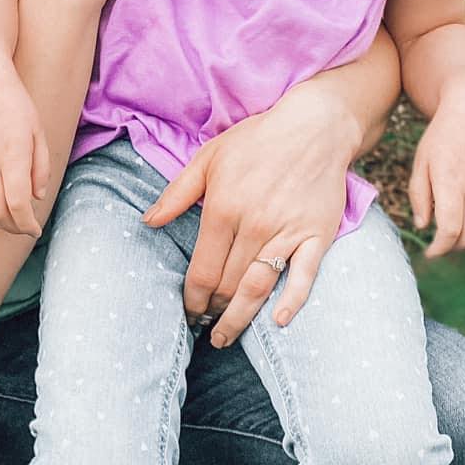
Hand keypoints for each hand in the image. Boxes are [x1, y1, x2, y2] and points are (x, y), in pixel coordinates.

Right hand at [0, 65, 51, 236]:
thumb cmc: (14, 102)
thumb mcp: (38, 131)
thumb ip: (40, 167)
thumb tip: (37, 196)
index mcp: (13, 156)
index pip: (18, 204)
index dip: (28, 224)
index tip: (36, 229)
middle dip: (12, 228)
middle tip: (23, 227)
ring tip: (4, 220)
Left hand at [143, 80, 360, 347]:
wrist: (315, 127)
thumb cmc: (257, 140)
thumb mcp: (208, 157)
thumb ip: (177, 193)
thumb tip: (149, 221)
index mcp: (222, 209)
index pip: (201, 271)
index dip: (192, 299)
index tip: (188, 311)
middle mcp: (253, 225)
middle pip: (226, 285)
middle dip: (212, 311)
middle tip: (204, 327)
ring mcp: (286, 233)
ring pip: (257, 287)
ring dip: (240, 318)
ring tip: (225, 337)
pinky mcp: (316, 236)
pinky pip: (303, 276)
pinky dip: (291, 301)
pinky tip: (278, 322)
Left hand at [410, 81, 464, 256]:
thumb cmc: (441, 135)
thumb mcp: (421, 162)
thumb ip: (419, 196)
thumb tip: (423, 225)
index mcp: (451, 183)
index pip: (450, 230)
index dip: (439, 247)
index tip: (430, 251)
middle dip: (454, 246)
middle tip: (443, 242)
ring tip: (461, 234)